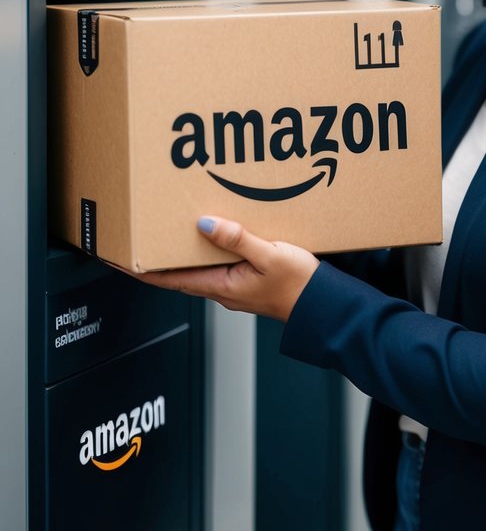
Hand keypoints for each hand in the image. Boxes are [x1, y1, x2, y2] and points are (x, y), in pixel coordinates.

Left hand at [130, 217, 319, 320]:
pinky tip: (211, 234)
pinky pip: (217, 263)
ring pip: (196, 267)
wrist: (322, 305)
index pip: (167, 279)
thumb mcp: (269, 256)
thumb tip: (205, 224)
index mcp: (220, 286)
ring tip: (166, 232)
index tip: (118, 259)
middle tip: (137, 239)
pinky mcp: (246, 279)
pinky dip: (206, 249)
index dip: (140, 270)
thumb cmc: (299, 287)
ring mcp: (233, 285)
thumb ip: (237, 239)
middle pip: (178, 272)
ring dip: (179, 252)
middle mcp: (221, 288)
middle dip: (156, 258)